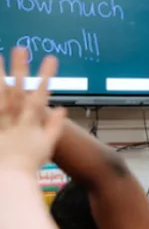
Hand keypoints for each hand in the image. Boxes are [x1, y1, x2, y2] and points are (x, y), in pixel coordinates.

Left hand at [0, 47, 65, 173]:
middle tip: (20, 47)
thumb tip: (62, 109)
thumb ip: (55, 126)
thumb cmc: (29, 165)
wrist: (10, 181)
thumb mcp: (47, 146)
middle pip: (17, 89)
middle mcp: (15, 120)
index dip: (46, 75)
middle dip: (20, 68)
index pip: (41, 94)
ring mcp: (1, 125)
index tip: (51, 58)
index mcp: (31, 123)